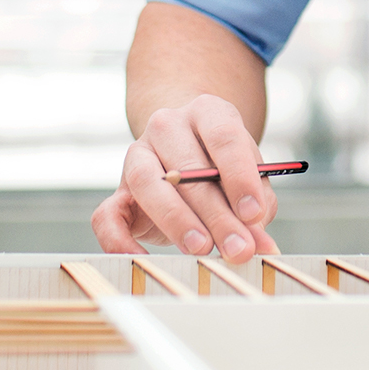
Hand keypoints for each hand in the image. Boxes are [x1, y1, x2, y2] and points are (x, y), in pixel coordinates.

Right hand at [90, 93, 281, 261]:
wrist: (186, 156)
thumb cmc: (225, 168)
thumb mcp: (251, 181)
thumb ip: (258, 208)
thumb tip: (261, 245)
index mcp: (208, 112)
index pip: (224, 137)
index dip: (240, 177)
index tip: (253, 214)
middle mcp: (168, 126)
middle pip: (188, 168)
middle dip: (216, 215)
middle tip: (237, 248)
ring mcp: (137, 154)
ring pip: (145, 182)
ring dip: (175, 220)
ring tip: (201, 248)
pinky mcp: (117, 190)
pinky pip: (107, 215)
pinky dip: (119, 240)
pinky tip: (144, 257)